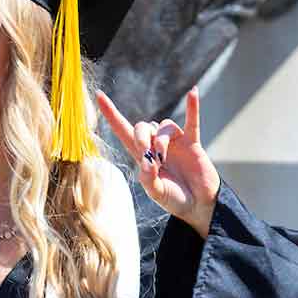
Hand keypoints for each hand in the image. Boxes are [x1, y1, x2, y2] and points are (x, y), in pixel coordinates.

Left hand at [96, 87, 220, 237]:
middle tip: (148, 155)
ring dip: (162, 140)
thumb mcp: (156, 193)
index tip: (99, 95)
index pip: (123, 130)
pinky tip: (193, 92)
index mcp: (142, 156)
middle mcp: (156, 145)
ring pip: (164, 126)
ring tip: (163, 158)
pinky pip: (192, 121)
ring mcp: (175, 142)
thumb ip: (149, 179)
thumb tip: (147, 161)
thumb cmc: (174, 199)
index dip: (111, 113)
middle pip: (143, 126)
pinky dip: (192, 107)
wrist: (198, 205)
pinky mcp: (192, 143)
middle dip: (141, 137)